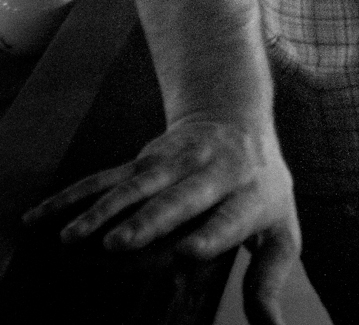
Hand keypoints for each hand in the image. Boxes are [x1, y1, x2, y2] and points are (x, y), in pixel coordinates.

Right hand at [23, 117, 299, 324]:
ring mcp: (175, 161)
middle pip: (181, 195)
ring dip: (103, 207)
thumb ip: (270, 277)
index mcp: (248, 193)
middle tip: (119, 244)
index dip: (212, 233)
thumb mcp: (281, 226)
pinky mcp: (144, 157)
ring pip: (136, 183)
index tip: (189, 252)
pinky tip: (41, 218)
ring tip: (73, 237)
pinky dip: (71, 197)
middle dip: (150, 218)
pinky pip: (105, 177)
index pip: (231, 216)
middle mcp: (212, 171)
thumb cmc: (260, 186)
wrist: (236, 116)